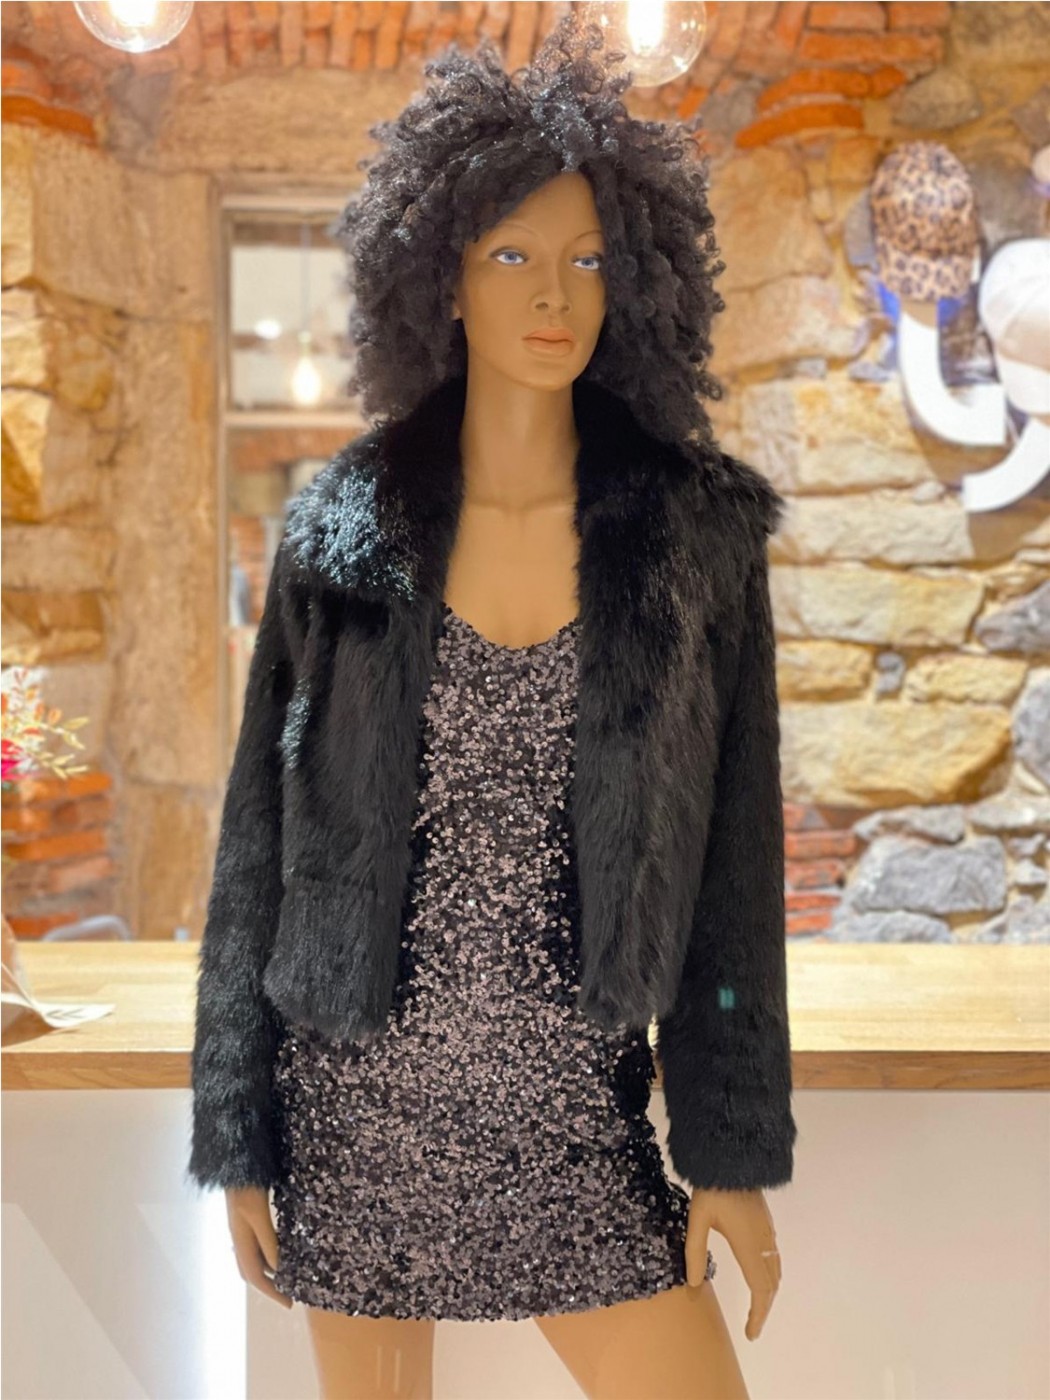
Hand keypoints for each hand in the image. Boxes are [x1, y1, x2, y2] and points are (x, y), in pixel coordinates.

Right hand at [226, 1186, 292, 1309]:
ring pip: (252, 1259)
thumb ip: (268, 1239)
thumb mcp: (259, 1213)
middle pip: (251, 1271)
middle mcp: (239, 1237)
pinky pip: (254, 1245)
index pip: (255, 1275)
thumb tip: (278, 1268)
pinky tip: (278, 1251)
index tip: (290, 1303)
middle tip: (289, 1294)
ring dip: (268, 1271)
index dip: (271, 1291)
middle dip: (269, 1286)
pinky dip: (266, 1255)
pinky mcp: (246, 1216)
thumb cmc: (246, 1185)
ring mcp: (240, 1226)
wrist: (234, 1160)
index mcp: (241, 1239)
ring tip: (287, 1276)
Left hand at [684, 1186, 780, 1340]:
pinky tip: (759, 1273)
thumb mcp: (697, 1221)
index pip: (760, 1290)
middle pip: (771, 1284)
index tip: (751, 1334)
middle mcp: (764, 1243)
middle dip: (764, 1307)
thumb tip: (693, 1283)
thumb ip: (695, 1252)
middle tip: (753, 1325)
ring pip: (775, 1270)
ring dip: (768, 1291)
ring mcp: (767, 1232)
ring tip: (757, 1305)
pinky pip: (774, 1257)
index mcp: (749, 1247)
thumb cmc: (713, 1189)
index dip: (758, 1315)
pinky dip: (770, 1275)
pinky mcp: (766, 1223)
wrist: (733, 1159)